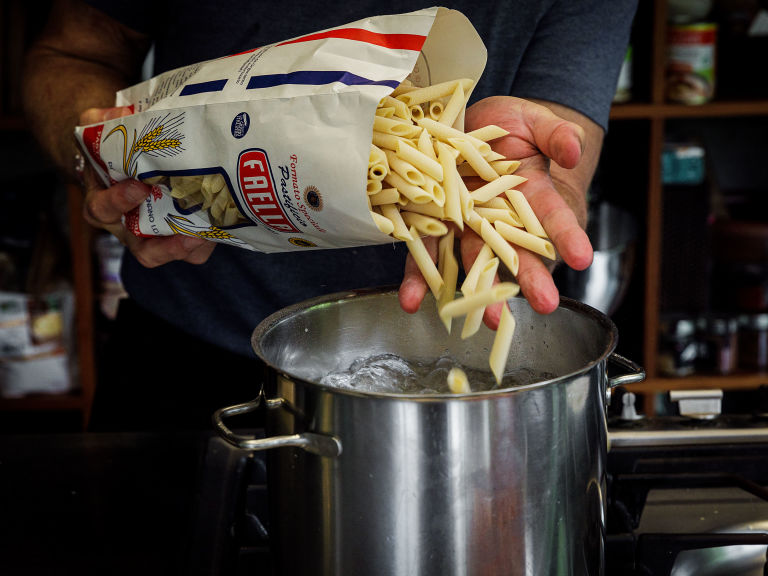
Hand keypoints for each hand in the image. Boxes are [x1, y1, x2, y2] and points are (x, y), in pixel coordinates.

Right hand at [79, 107, 214, 266]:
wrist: (129, 158)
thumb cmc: (113, 148)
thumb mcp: (99, 129)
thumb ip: (103, 121)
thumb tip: (122, 115)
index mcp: (103, 202)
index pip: (102, 210)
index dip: (119, 201)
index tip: (139, 187)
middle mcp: (128, 227)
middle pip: (142, 250)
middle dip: (164, 246)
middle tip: (187, 233)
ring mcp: (154, 235)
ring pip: (172, 255)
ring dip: (189, 249)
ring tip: (206, 236)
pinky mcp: (178, 235)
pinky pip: (192, 251)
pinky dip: (205, 244)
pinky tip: (219, 227)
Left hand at [398, 96, 593, 322]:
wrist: (464, 122)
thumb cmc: (509, 126)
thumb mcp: (536, 122)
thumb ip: (556, 135)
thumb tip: (574, 151)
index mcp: (529, 195)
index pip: (552, 217)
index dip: (567, 235)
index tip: (582, 257)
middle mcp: (496, 217)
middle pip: (514, 251)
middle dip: (529, 278)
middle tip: (545, 305)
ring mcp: (463, 223)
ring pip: (470, 261)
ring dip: (475, 293)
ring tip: (482, 320)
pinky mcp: (430, 222)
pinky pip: (423, 253)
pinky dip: (418, 278)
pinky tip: (413, 301)